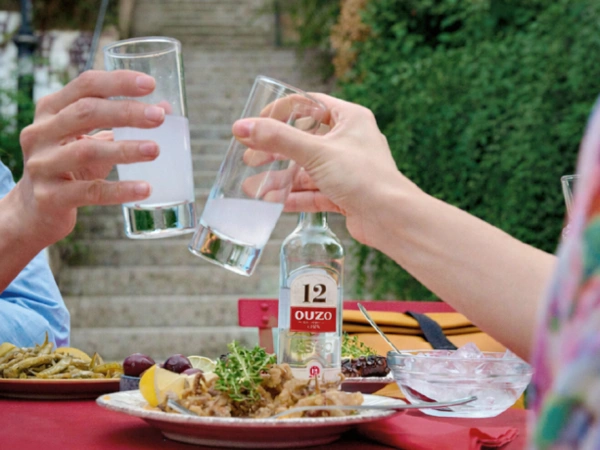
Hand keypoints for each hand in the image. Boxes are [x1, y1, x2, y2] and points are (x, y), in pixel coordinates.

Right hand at [4, 70, 165, 247]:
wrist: (35, 211)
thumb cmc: (70, 167)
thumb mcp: (90, 140)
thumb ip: (121, 124)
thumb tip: (165, 109)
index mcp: (51, 110)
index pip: (85, 85)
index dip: (118, 82)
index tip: (150, 84)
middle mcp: (40, 133)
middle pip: (85, 112)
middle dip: (126, 112)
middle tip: (159, 117)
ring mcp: (42, 165)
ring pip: (87, 151)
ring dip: (125, 149)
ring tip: (155, 150)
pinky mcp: (50, 197)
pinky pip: (90, 192)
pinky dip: (120, 190)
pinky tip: (145, 188)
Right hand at [232, 93, 421, 244]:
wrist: (391, 218)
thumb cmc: (363, 177)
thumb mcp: (316, 152)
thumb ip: (278, 139)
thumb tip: (242, 127)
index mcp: (349, 119)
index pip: (310, 105)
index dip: (281, 111)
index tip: (258, 122)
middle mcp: (349, 142)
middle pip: (303, 141)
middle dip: (275, 151)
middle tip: (250, 158)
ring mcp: (347, 170)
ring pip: (306, 170)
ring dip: (280, 179)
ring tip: (253, 187)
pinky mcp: (345, 194)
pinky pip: (314, 192)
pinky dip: (294, 196)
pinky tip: (272, 202)